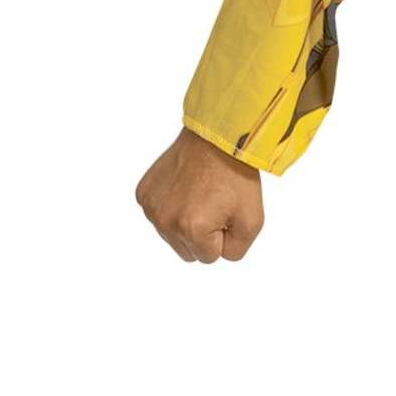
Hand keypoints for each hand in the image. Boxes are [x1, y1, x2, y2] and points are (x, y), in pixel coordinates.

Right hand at [136, 128, 264, 262]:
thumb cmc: (236, 177)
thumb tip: (214, 254)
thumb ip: (235, 251)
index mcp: (192, 230)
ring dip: (186, 223)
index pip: (210, 257)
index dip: (223, 235)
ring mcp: (151, 207)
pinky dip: (171, 208)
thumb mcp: (252, 221)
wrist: (216, 139)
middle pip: (188, 252)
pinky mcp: (143, 194)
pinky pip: (159, 216)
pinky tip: (184, 189)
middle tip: (213, 204)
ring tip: (200, 196)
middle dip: (203, 234)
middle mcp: (165, 221)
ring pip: (172, 236)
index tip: (226, 210)